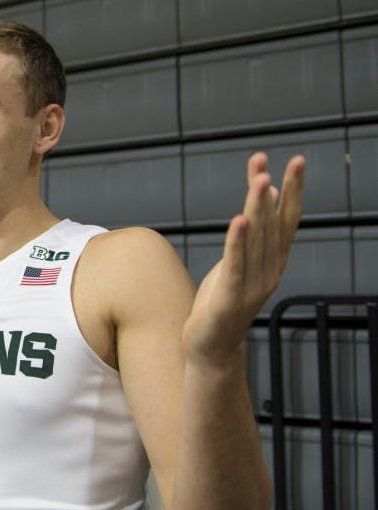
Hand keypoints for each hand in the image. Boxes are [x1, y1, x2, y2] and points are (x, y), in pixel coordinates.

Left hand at [183, 153, 305, 365]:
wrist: (212, 348)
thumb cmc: (223, 301)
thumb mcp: (240, 261)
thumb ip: (255, 231)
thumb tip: (269, 193)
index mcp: (273, 262)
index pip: (287, 220)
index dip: (292, 191)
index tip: (295, 161)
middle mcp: (268, 272)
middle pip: (272, 227)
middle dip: (272, 193)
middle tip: (274, 163)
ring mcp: (251, 287)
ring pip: (256, 241)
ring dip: (257, 209)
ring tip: (259, 180)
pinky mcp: (229, 299)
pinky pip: (234, 265)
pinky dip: (237, 242)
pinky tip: (239, 220)